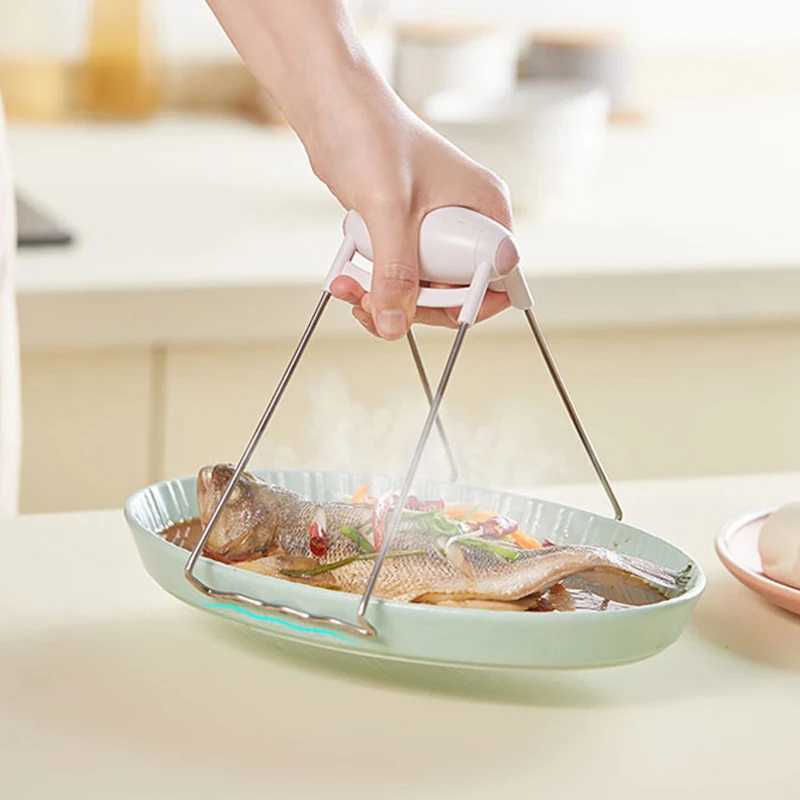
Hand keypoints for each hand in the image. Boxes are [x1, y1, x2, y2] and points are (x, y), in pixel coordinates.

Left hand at [306, 84, 512, 338]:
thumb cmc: (371, 134)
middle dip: (411, 305)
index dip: (468, 304)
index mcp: (485, 209)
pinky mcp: (406, 231)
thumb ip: (395, 273)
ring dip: (384, 297)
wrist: (332, 105)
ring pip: (421, 287)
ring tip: (351, 288)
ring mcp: (436, 228)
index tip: (426, 312)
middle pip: (455, 291)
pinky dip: (372, 281)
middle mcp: (467, 221)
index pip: (499, 278)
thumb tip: (394, 326)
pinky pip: (398, 272)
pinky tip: (347, 271)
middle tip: (373, 302)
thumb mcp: (388, 211)